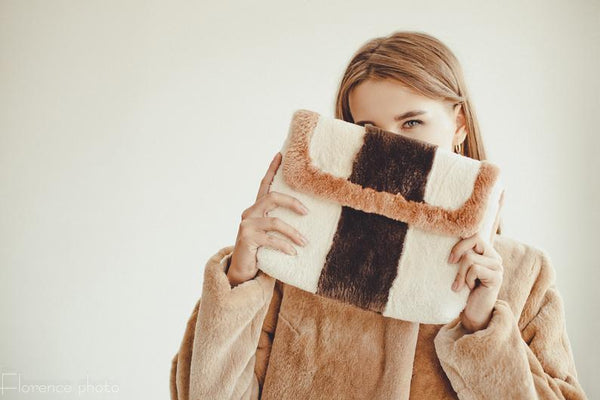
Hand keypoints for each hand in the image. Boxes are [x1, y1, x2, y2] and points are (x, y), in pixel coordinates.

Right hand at [226, 152, 309, 286]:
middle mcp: (249, 213)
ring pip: (275, 222)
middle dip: (292, 202)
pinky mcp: (247, 238)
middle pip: (272, 197)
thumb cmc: (261, 251)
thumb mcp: (272, 234)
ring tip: (305, 243)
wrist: (243, 271)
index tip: (280, 154)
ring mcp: (246, 225)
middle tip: (307, 212)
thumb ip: (280, 222)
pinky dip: (285, 246)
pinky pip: (271, 239)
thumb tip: (306, 215)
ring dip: (293, 233)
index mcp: (256, 209)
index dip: (272, 169)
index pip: (264, 184)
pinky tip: (293, 253)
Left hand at [448, 232, 503, 332]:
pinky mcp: (497, 277)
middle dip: (458, 252)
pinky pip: (475, 269)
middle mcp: (495, 257)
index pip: (474, 235)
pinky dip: (467, 279)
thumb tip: (445, 236)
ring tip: (462, 284)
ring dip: (460, 273)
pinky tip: (470, 288)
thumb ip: (461, 254)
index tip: (450, 259)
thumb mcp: (460, 268)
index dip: (460, 243)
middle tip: (450, 264)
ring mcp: (498, 267)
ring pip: (470, 257)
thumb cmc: (464, 290)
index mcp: (487, 252)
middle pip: (474, 240)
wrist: (473, 313)